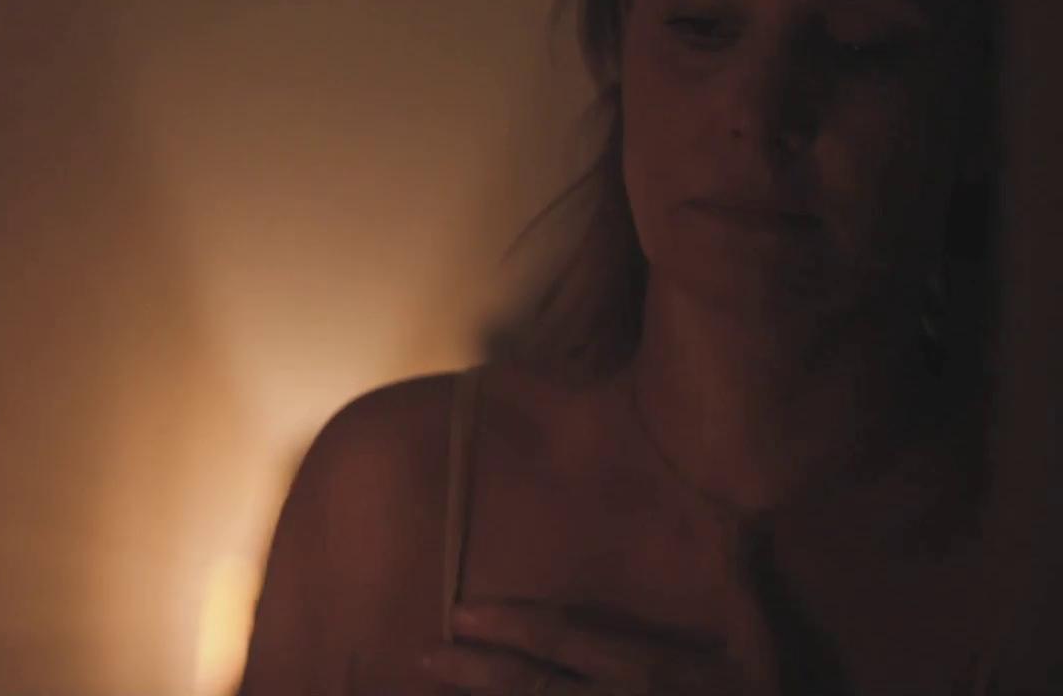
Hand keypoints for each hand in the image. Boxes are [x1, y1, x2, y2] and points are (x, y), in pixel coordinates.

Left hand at [418, 600, 765, 695]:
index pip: (567, 641)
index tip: (460, 612)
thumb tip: (724, 512)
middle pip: (536, 690)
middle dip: (476, 673)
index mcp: (651, 673)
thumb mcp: (753, 632)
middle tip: (425, 657)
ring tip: (435, 690)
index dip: (510, 625)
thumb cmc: (764, 688)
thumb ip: (729, 568)